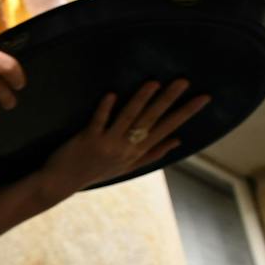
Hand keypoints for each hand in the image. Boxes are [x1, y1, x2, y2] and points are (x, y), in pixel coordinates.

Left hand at [39, 80, 210, 196]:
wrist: (60, 183)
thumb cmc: (95, 172)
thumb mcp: (127, 168)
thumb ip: (153, 153)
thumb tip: (178, 141)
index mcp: (137, 152)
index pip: (167, 128)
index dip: (186, 113)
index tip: (204, 97)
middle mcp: (125, 148)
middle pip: (151, 120)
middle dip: (169, 100)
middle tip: (184, 81)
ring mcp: (107, 143)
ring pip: (127, 118)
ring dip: (140, 99)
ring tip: (154, 82)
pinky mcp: (87, 139)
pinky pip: (98, 121)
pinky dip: (105, 108)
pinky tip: (112, 94)